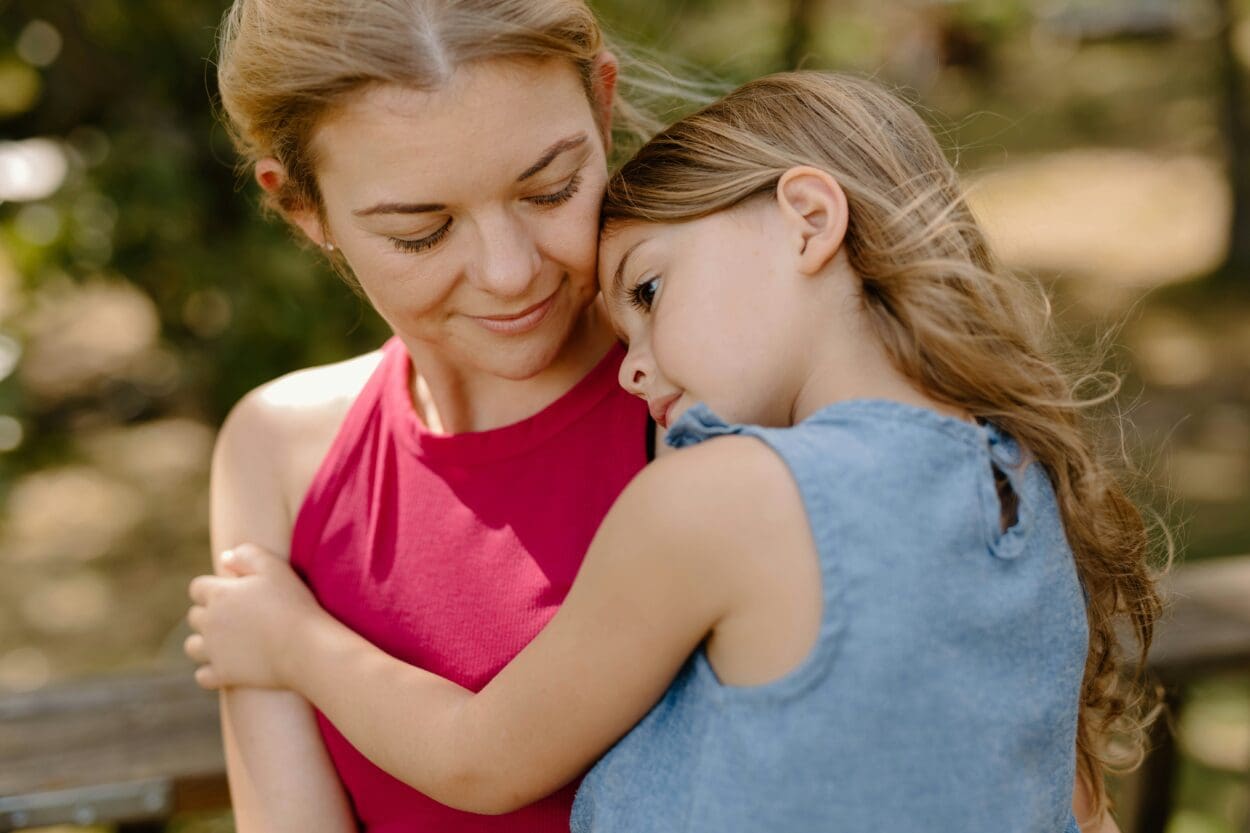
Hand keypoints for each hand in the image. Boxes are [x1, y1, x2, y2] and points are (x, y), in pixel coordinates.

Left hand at [185, 543, 320, 689]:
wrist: (305, 647)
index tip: (233, 592)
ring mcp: (213, 651)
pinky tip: (228, 665)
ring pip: (192, 646)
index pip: (198, 588)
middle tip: (236, 615)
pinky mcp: (222, 675)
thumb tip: (225, 558)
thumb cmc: (293, 604)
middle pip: (194, 616)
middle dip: (209, 613)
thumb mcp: (275, 567)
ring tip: (227, 641)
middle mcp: (209, 622)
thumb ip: (248, 554)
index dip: (213, 588)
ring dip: (204, 643)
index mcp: (219, 594)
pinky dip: (211, 671)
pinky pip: (203, 676)